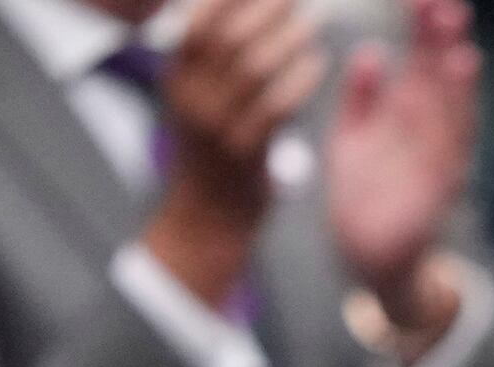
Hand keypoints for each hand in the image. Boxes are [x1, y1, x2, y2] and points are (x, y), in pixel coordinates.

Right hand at [143, 0, 325, 305]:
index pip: (201, 19)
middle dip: (270, 6)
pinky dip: (300, 77)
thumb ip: (212, 52)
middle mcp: (191, 98)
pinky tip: (316, 64)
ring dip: (291, 37)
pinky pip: (276, 104)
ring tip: (313, 23)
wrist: (205, 218)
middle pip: (231, 35)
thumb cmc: (211, 146)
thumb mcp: (196, 96)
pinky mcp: (243, 152)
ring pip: (255, 66)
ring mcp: (215, 127)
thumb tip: (243, 3)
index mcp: (177, 77)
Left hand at [326, 0, 477, 324]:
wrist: (368, 257)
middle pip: (440, 78)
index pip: (420, 59)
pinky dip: (452, 132)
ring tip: (460, 54)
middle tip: (445, 7)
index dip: (423, 26)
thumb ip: (360, 98)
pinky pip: (445, 158)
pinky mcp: (435, 193)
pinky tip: (455, 106)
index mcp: (409, 112)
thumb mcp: (353, 138)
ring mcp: (437, 159)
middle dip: (444, 44)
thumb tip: (371, 51)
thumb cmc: (366, 193)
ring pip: (451, 116)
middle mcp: (429, 129)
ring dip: (457, 86)